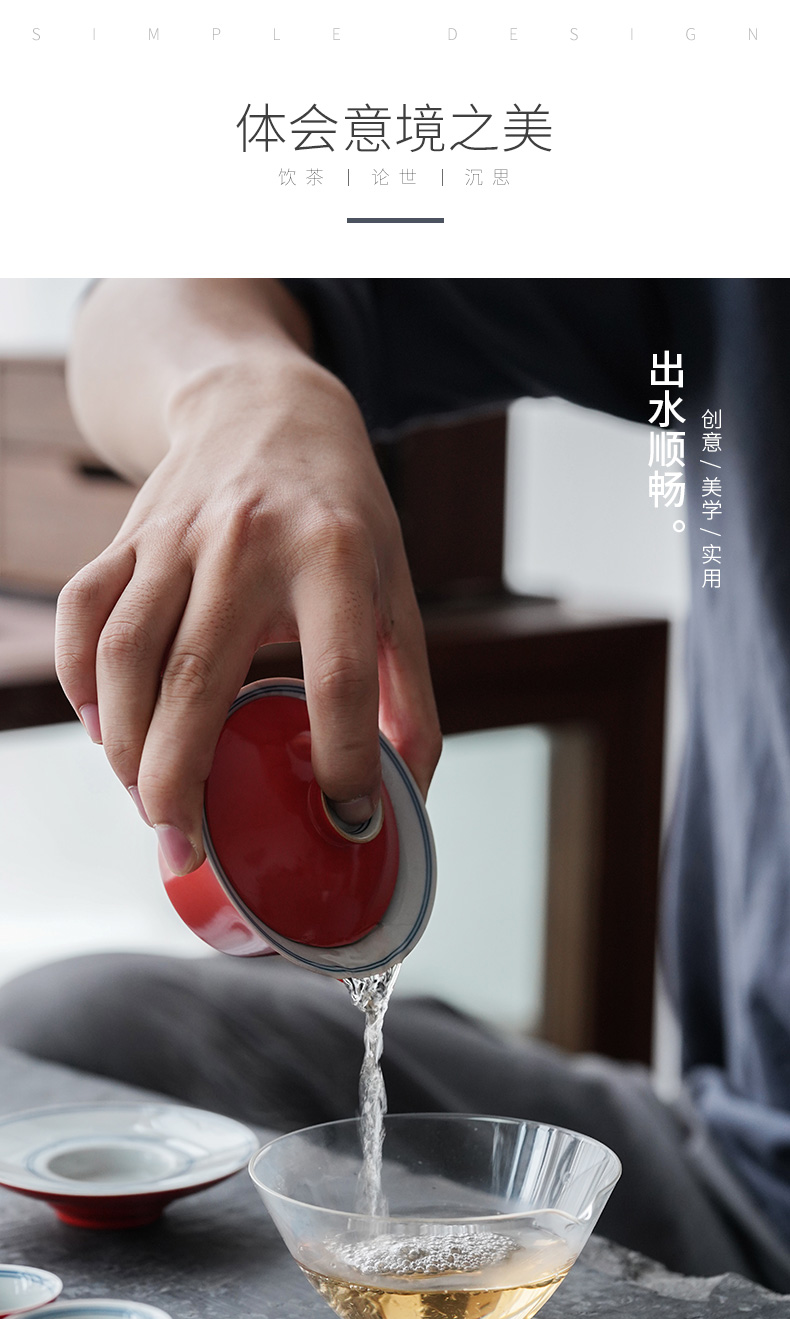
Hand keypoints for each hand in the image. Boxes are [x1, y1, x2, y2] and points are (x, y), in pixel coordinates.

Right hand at [55, 358, 441, 873]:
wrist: (264, 405)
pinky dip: (81, 686)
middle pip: (198, 681)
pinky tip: (104, 731)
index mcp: (337, 556)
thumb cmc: (342, 512)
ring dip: (127, 749)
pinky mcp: (128, 537)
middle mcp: (248, 543)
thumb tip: (403, 799)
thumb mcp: (396, 588)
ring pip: (125, 659)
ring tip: (150, 805)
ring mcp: (177, 536)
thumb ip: (407, 692)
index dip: (345, 762)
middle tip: (187, 853)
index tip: (346, 824)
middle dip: (182, 785)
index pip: (338, 677)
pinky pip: (84, 618)